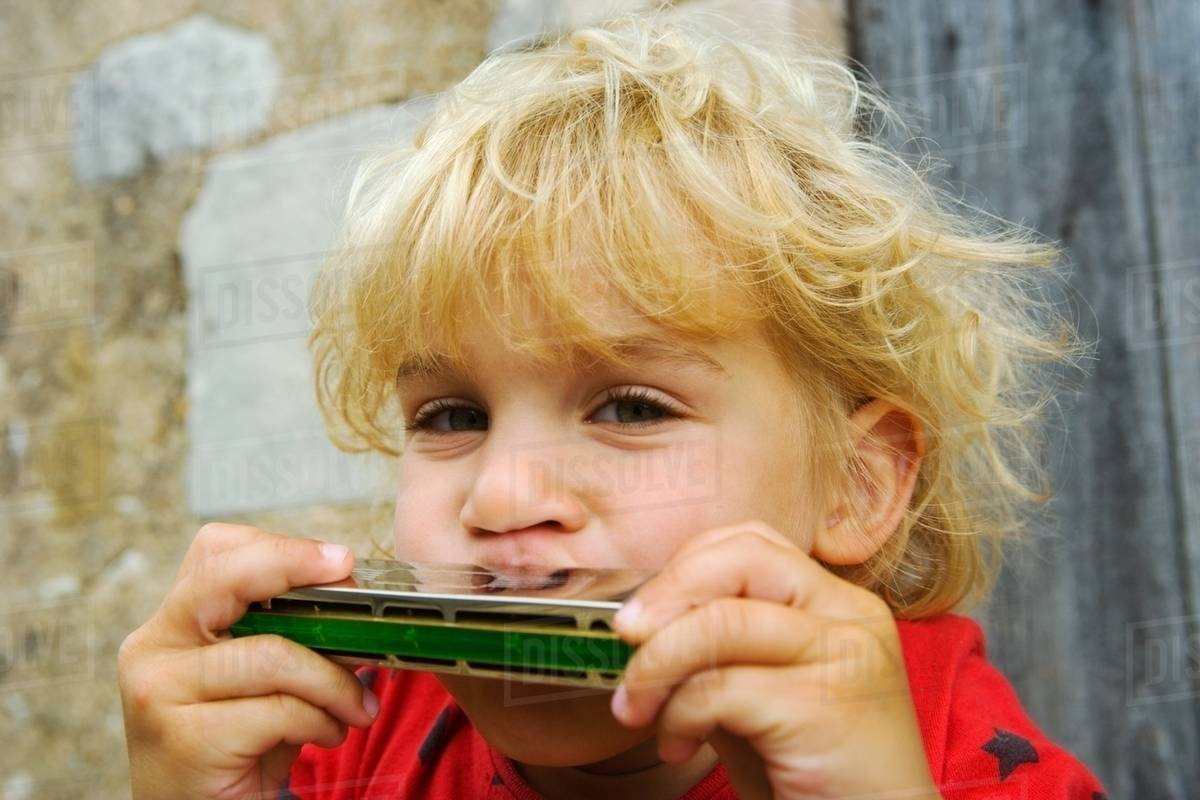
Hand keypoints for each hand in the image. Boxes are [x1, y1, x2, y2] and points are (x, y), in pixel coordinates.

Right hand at [117, 523, 379, 799]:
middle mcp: (153, 647)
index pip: (216, 551)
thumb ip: (290, 633)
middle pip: (226, 577)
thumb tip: (354, 601)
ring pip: (273, 654)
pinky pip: (279, 711)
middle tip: (352, 585)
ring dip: (334, 680)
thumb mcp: (261, 678)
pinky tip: (327, 734)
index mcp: (172, 621)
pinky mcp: (185, 739)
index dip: (280, 547)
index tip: (337, 559)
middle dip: (296, 568)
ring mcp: (161, 692)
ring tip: (358, 704)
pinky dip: (320, 720)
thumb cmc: (239, 745)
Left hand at [608, 520, 941, 798]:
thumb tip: (640, 626)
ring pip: (723, 620)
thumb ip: (719, 653)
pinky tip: (677, 747)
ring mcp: (846, 656)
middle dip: (666, 594)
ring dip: (657, 664)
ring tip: (636, 708)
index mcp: (838, 604)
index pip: (752, 544)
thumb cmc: (813, 778)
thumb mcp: (758, 698)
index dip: (684, 568)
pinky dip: (678, 714)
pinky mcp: (826, 706)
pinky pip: (721, 687)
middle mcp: (851, 616)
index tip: (642, 616)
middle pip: (742, 557)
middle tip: (624, 640)